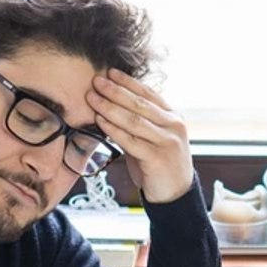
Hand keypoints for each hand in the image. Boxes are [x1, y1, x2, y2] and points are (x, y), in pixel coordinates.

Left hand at [88, 69, 193, 202]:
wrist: (175, 194)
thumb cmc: (159, 163)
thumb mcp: (153, 137)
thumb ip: (139, 121)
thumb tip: (111, 103)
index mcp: (173, 117)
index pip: (148, 93)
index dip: (128, 82)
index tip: (109, 72)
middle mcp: (173, 126)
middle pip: (140, 104)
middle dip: (115, 91)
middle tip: (96, 81)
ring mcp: (167, 142)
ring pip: (134, 120)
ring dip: (110, 107)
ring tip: (92, 98)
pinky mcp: (157, 158)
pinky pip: (131, 141)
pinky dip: (113, 130)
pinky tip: (100, 121)